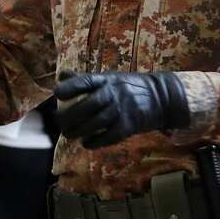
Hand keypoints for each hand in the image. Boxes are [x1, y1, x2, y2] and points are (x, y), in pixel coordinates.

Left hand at [54, 71, 189, 148]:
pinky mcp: (130, 126)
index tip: (57, 93)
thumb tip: (61, 75)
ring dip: (79, 131)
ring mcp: (122, 110)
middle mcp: (113, 94)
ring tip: (68, 135)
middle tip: (59, 122)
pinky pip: (110, 136)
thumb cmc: (129, 87)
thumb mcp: (109, 78)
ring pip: (97, 123)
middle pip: (88, 105)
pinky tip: (86, 143)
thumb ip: (85, 79)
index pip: (86, 81)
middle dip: (70, 115)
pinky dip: (96, 141)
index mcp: (106, 80)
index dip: (70, 87)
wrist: (161, 98)